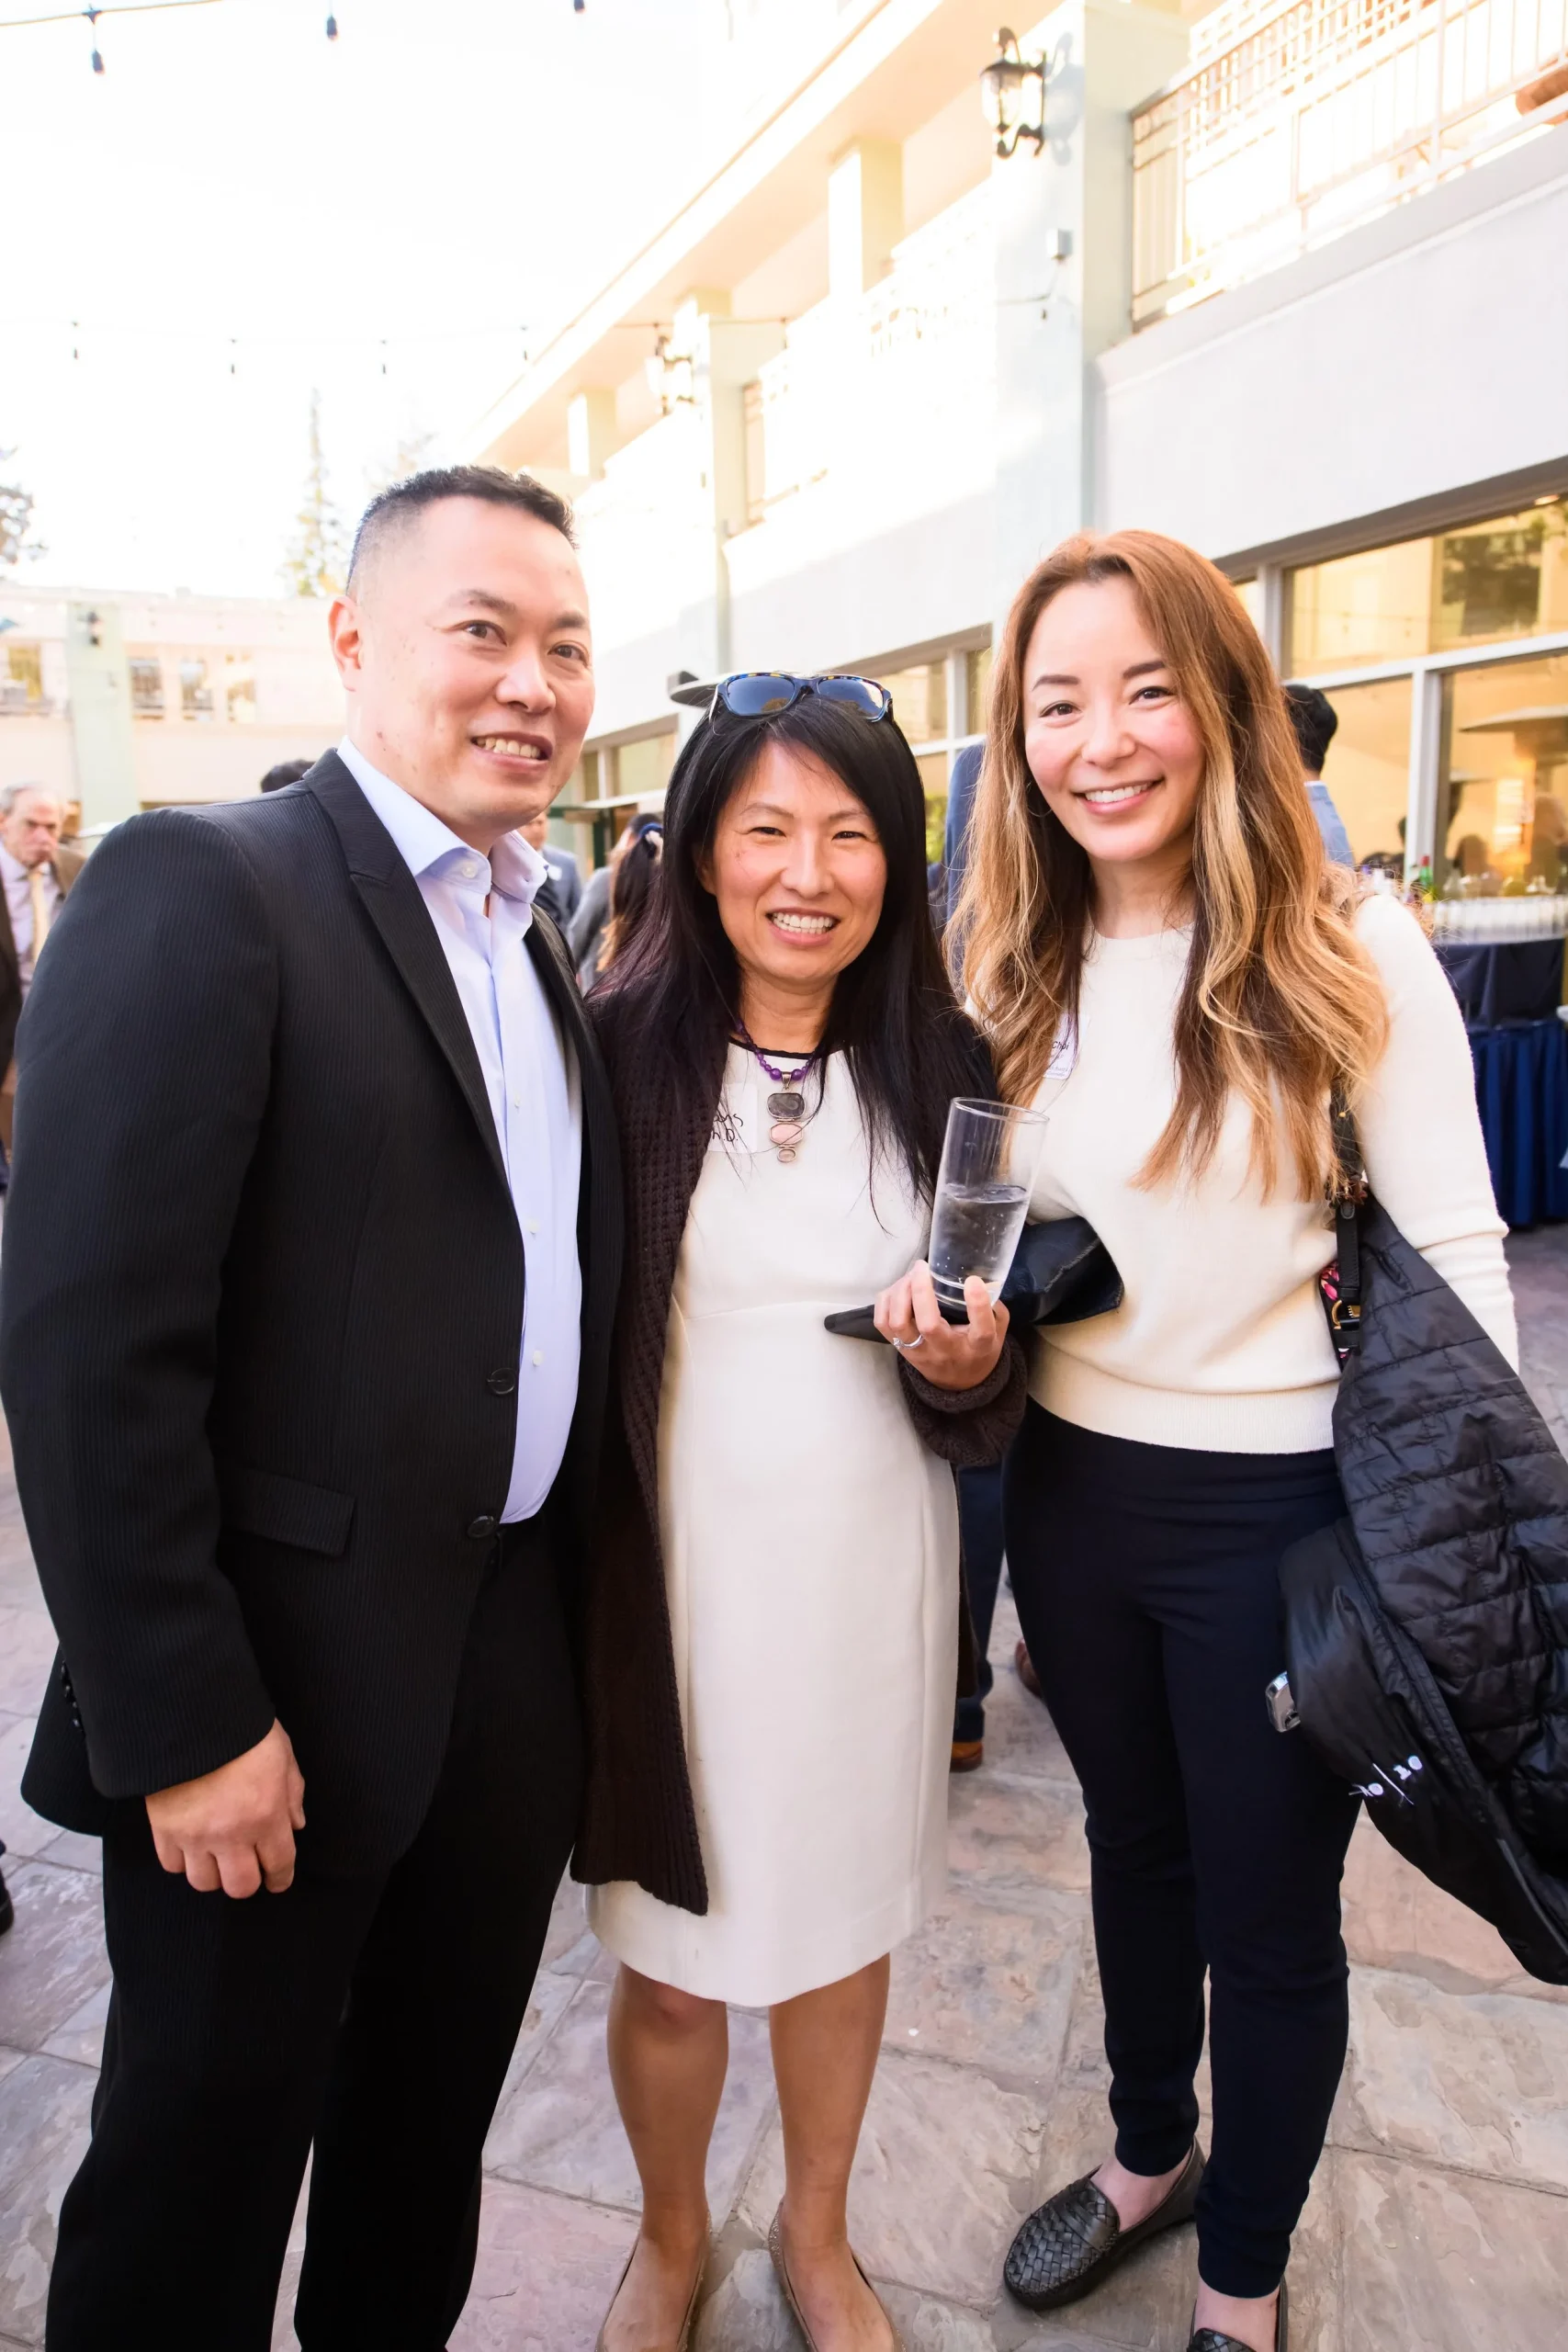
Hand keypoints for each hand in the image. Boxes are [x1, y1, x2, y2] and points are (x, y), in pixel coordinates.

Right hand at [145, 1720, 305, 1897]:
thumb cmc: (244, 1730)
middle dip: (248, 1880)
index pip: (278, 1865)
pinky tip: (191, 1844)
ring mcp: (194, 1835)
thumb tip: (295, 1825)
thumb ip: (292, 1794)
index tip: (278, 1880)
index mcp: (266, 1815)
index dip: (280, 1878)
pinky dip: (183, 1860)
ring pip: (204, 1882)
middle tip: (248, 1867)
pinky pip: (172, 1865)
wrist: (191, 1714)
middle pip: (240, 1886)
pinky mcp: (163, 1829)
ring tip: (217, 1856)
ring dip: (214, 1873)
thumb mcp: (283, 1754)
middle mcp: (231, 1833)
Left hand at [874, 1260, 1008, 1392]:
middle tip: (923, 1268)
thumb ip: (995, 1308)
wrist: (958, 1384)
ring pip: (898, 1323)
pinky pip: (882, 1323)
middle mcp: (946, 1351)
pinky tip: (898, 1289)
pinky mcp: (901, 1349)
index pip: (981, 1331)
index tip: (973, 1281)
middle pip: (928, 1324)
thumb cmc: (978, 1351)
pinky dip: (886, 1301)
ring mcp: (919, 1352)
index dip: (978, 1305)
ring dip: (900, 1293)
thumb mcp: (998, 1333)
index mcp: (977, 1348)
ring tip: (910, 1276)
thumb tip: (982, 1279)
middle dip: (921, 1291)